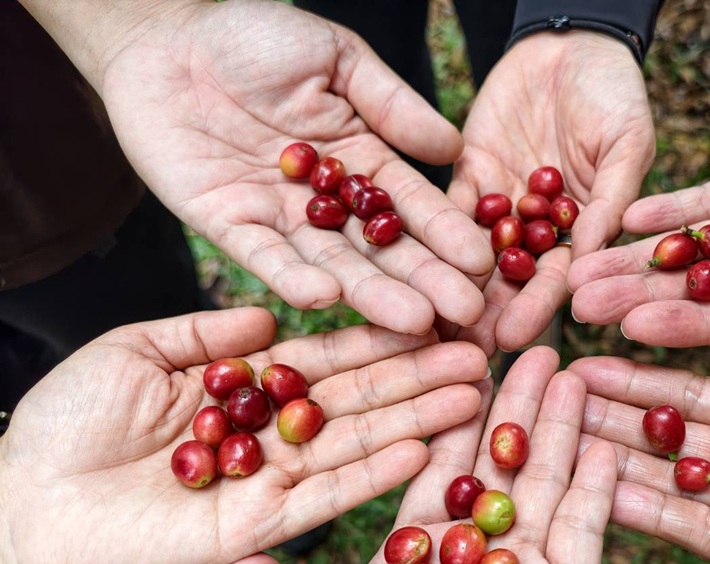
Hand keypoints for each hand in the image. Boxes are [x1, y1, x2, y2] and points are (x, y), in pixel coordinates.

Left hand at [0, 307, 487, 563]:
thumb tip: (270, 313)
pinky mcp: (261, 525)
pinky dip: (374, 476)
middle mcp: (271, 434)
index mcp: (247, 387)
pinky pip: (327, 497)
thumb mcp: (136, 349)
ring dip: (417, 421)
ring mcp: (271, 480)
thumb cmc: (67, 419)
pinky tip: (422, 450)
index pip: (328, 356)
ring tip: (473, 394)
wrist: (27, 498)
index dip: (380, 336)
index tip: (431, 313)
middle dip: (419, 376)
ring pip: (357, 445)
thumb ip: (206, 332)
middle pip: (359, 399)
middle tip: (480, 352)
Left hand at [32, 0, 494, 330]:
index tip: (485, 262)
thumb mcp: (336, 58)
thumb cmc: (254, 36)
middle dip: (425, 280)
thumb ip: (392, 103)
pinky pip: (264, 257)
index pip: (412, 205)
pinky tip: (328, 299)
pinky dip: (292, 278)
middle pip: (382, 248)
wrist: (165, 38)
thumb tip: (455, 148)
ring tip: (415, 321)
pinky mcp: (228, 225)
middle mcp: (326, 202)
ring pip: (333, 263)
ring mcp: (278, 218)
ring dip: (372, 294)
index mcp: (360, 161)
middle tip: (465, 312)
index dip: (447, 233)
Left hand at [219, 346, 616, 563]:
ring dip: (553, 428)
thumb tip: (228, 549)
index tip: (450, 368)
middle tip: (521, 344)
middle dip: (506, 407)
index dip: (442, 423)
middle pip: (491, 469)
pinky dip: (593, 487)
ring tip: (564, 367)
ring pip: (541, 487)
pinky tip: (599, 436)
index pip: (428, 476)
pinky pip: (584, 535)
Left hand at [448, 31, 654, 352]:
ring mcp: (501, 207)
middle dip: (486, 313)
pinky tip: (409, 265)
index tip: (514, 340)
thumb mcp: (626, 143)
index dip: (536, 309)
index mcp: (583, 231)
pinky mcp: (468, 178)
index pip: (558, 279)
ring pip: (473, 256)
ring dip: (452, 289)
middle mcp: (538, 231)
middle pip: (509, 281)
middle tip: (459, 346)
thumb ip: (611, 198)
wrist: (571, 45)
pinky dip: (429, 236)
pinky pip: (446, 210)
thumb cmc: (615, 94)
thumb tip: (591, 255)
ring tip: (427, 321)